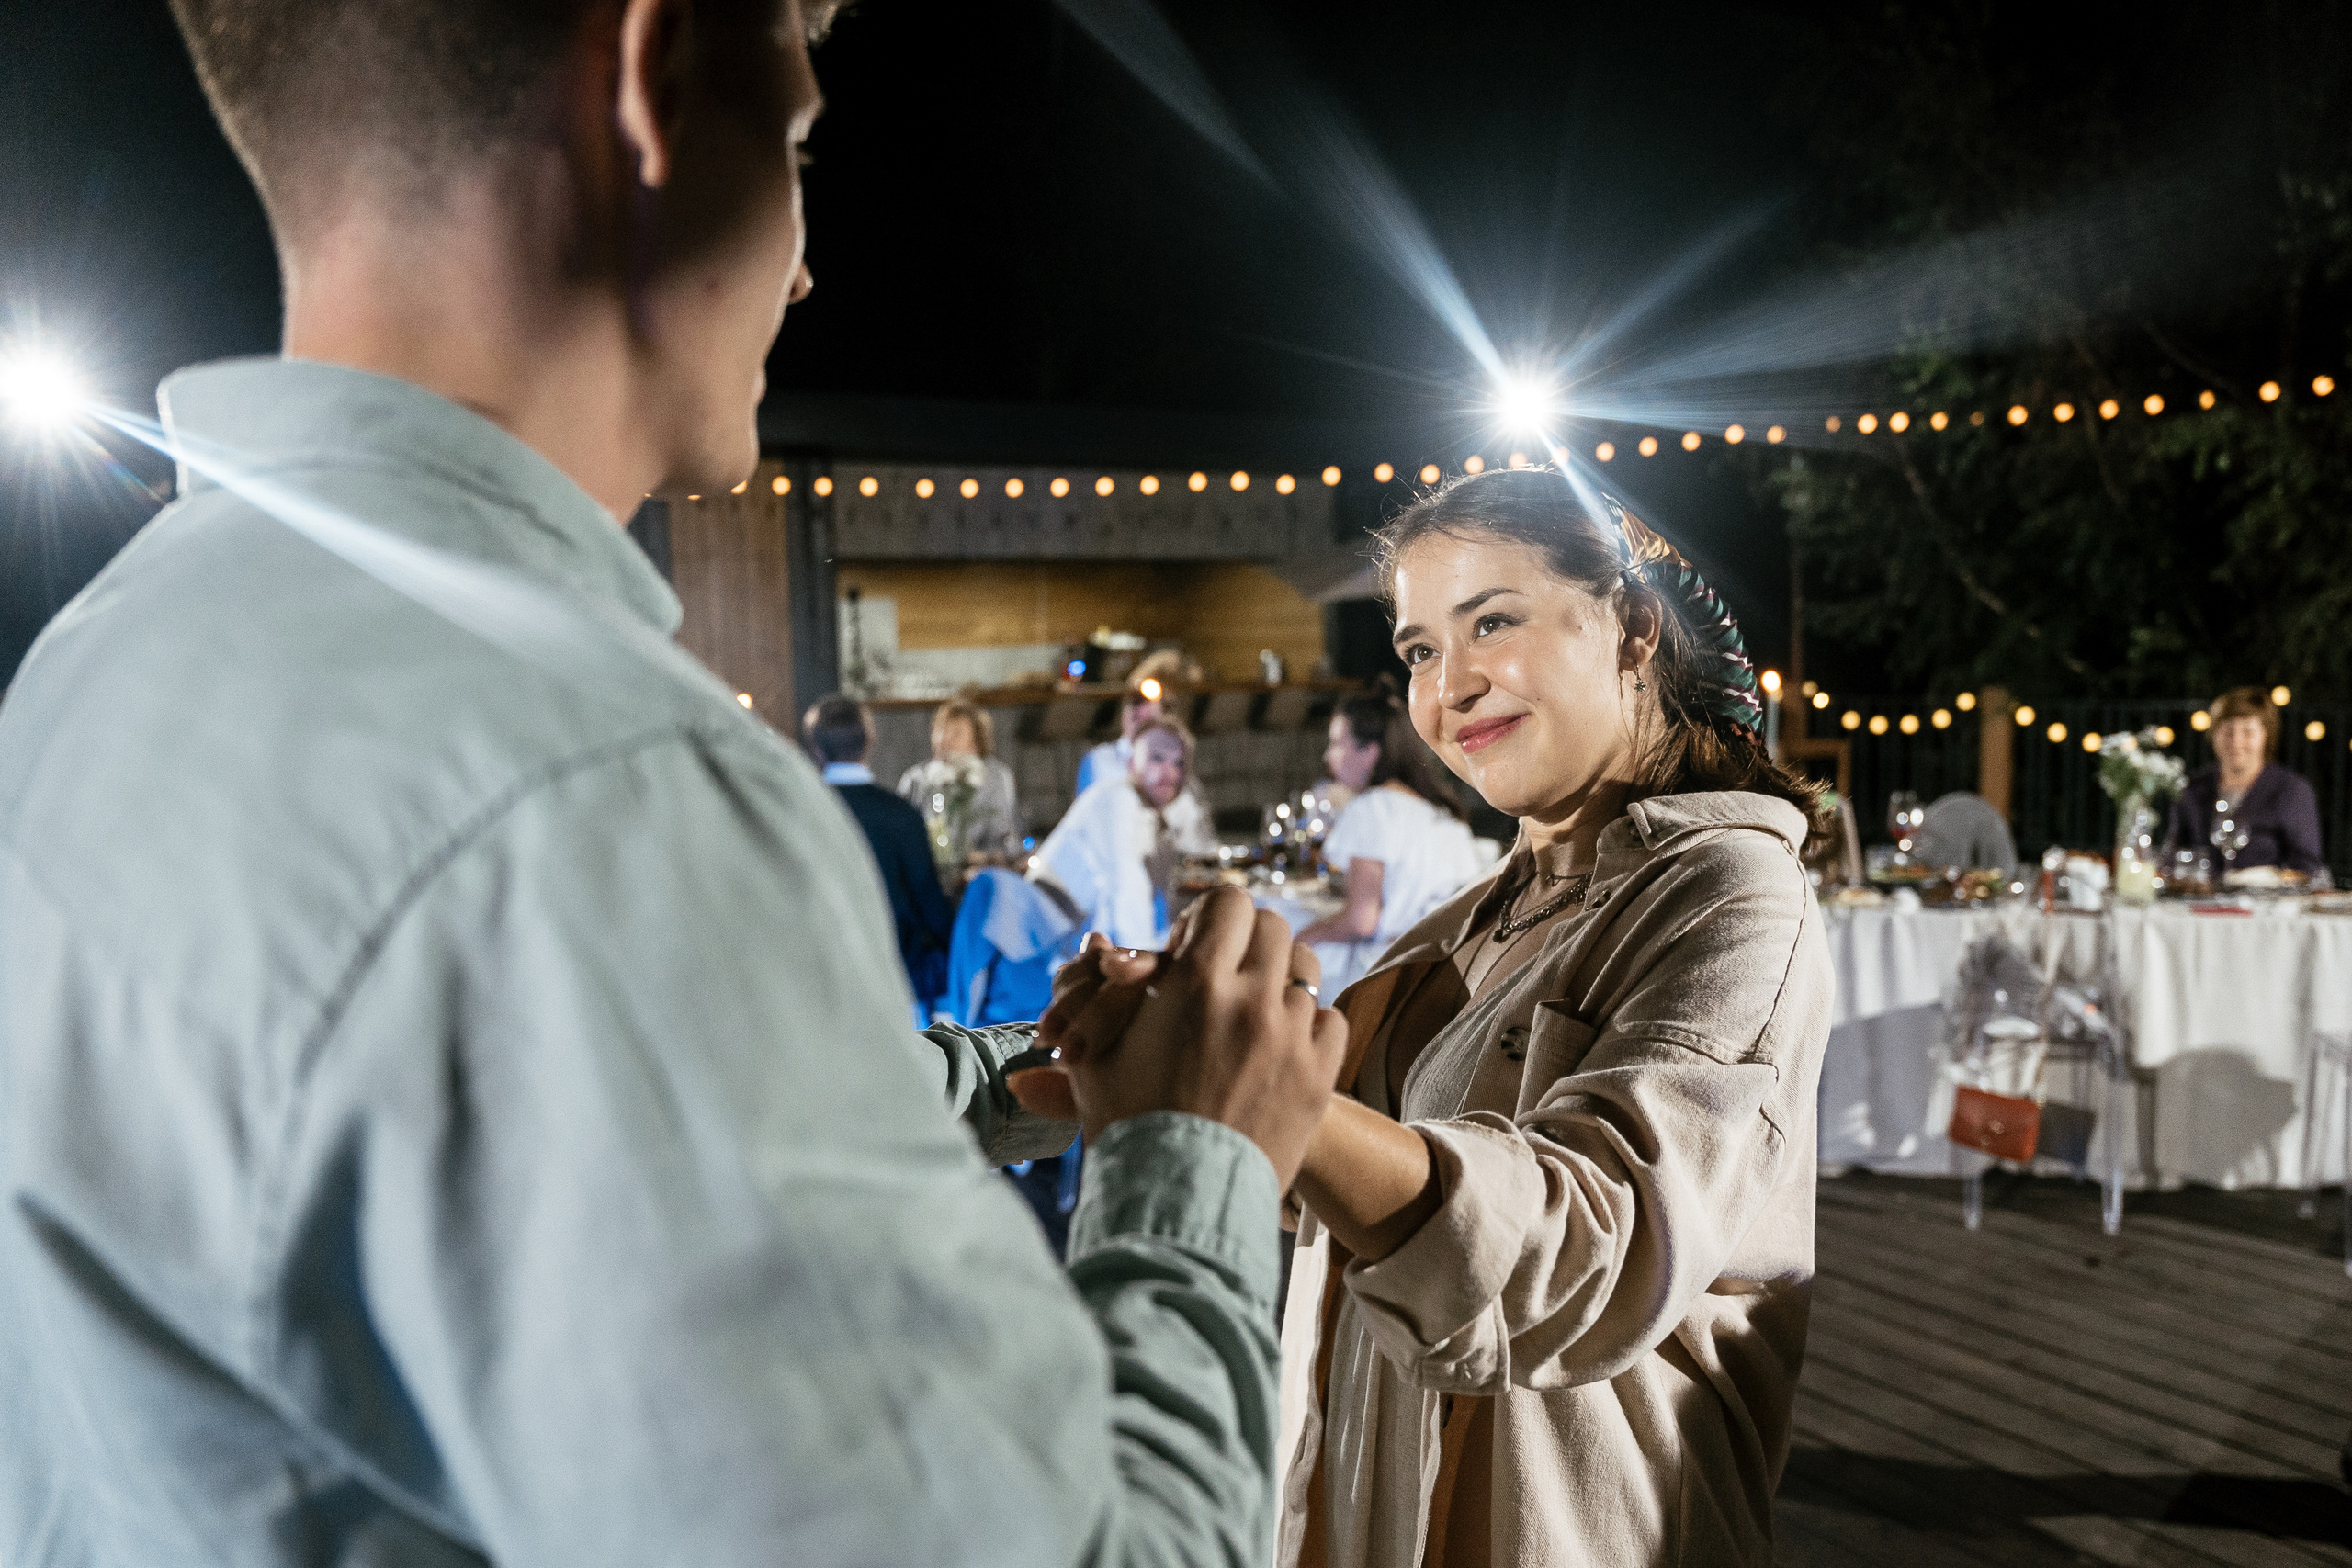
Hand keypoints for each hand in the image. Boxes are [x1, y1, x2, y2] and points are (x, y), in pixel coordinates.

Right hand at [1008, 889, 1345, 1188]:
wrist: (1180, 1203)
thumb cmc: (1127, 1131)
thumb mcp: (1094, 1062)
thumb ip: (1095, 996)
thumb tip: (1093, 940)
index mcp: (1195, 983)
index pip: (1228, 901)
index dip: (1209, 917)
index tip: (1192, 946)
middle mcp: (1252, 999)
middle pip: (1272, 926)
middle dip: (1246, 941)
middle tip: (1223, 972)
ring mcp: (1292, 1037)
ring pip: (1305, 968)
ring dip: (1278, 977)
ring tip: (1253, 1005)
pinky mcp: (1319, 1075)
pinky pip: (1329, 1019)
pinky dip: (1307, 1023)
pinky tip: (1279, 1044)